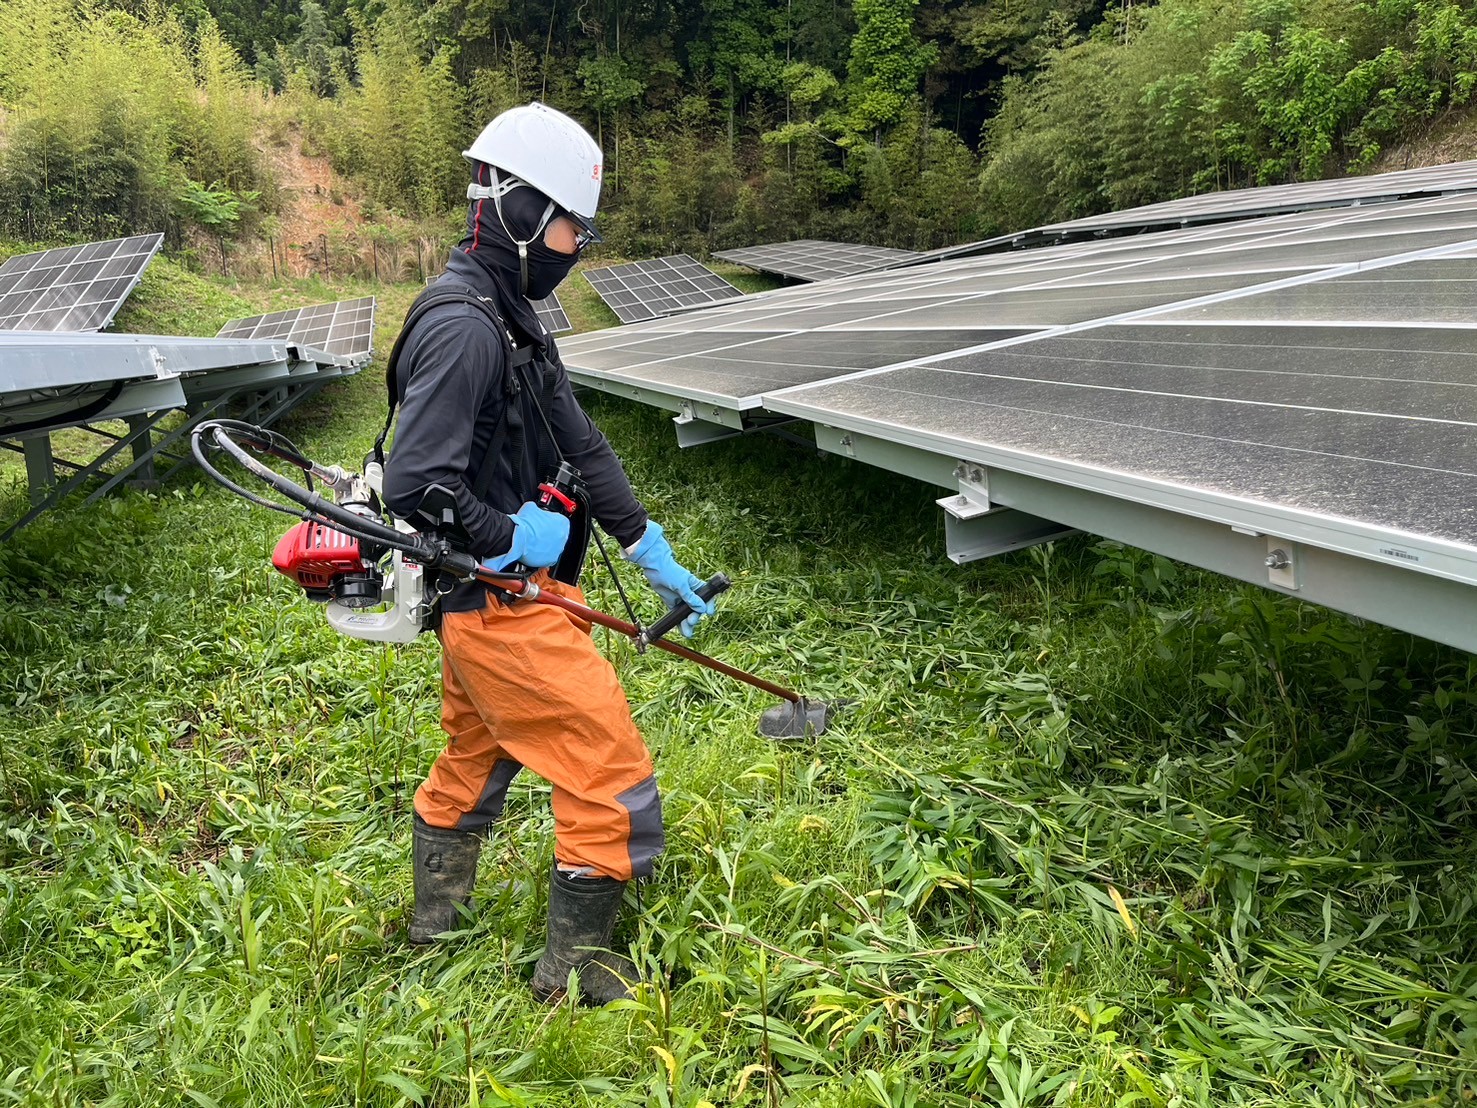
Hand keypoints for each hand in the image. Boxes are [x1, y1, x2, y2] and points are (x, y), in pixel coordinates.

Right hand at [482, 501, 570, 571]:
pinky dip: (542, 555)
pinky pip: (548, 557)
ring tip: (534, 542)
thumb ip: (538, 509)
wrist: (516, 538)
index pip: (560, 520)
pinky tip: (534, 550)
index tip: (544, 523)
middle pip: (558, 534)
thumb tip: (536, 510)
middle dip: (549, 534)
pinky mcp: (551, 559)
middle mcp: (563, 536)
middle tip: (538, 533)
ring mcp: (558, 549)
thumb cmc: (524, 524)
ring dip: (546, 545)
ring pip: (553, 546)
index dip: (550, 521)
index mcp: (562, 522)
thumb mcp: (531, 507)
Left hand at [625, 520, 713, 636]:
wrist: (655, 568)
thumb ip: (691, 598)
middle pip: (697, 610)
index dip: (709, 606)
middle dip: (695, 617)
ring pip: (687, 615)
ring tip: (686, 632)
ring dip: (688, 624)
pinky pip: (677, 616)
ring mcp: (682, 600)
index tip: (708, 613)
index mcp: (697, 587)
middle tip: (690, 621)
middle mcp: (691, 595)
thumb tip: (702, 609)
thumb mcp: (682, 585)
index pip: (708, 598)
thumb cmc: (671, 572)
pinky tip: (681, 630)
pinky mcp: (673, 604)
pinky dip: (679, 623)